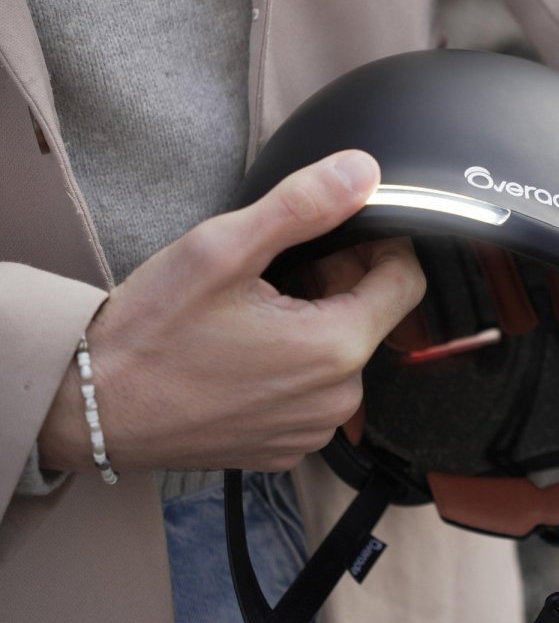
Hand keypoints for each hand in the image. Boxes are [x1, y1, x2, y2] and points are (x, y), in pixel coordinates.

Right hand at [38, 150, 424, 472]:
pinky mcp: (286, 448)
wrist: (88, 409)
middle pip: (373, 317)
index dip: (380, 247)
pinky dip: (293, 364)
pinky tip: (245, 349)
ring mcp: (312, 429)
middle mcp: (338, 399)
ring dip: (315, 323)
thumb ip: (303, 206)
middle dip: (339, 282)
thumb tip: (363, 174)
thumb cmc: (149, 334)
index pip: (407, 281)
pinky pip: (313, 392)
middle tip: (278, 267)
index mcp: (337, 348)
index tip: (339, 235)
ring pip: (342, 354)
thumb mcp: (223, 249)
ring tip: (254, 308)